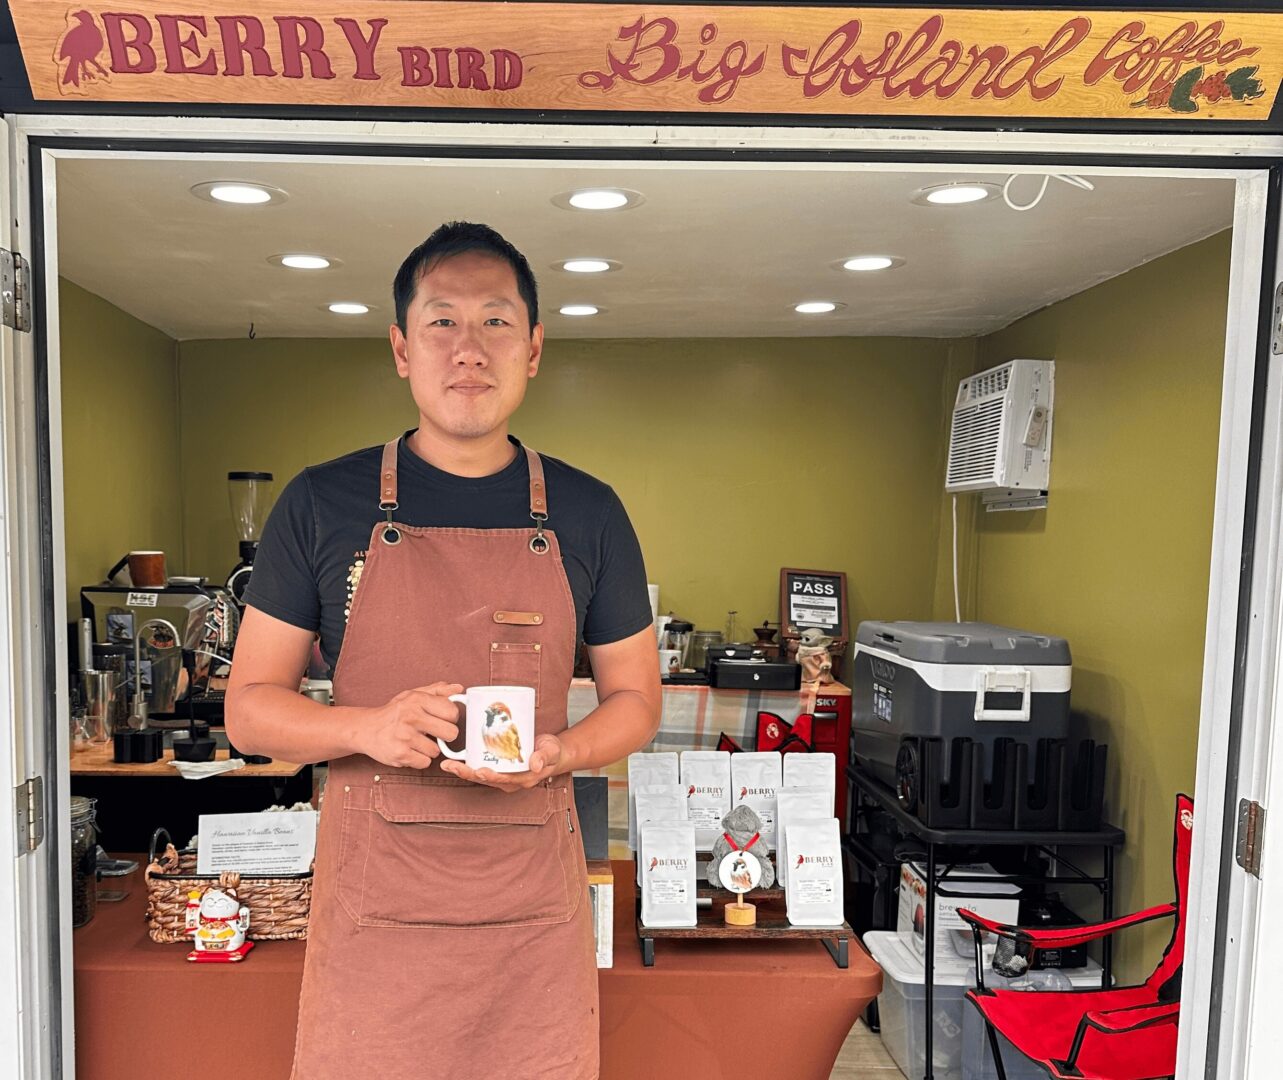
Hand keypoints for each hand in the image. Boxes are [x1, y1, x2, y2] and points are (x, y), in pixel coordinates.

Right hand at [356, 682, 462, 768]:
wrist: (365, 729)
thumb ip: (438, 691)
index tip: (442, 719)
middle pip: (451, 733)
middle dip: (445, 736)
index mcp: (417, 700)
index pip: (452, 711)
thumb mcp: (413, 695)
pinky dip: (419, 759)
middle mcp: (411, 716)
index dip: (451, 718)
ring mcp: (405, 736)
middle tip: (433, 733)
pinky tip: (409, 750)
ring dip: (429, 749)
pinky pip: (425, 763)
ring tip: (416, 741)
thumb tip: (458, 688)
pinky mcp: (400, 754)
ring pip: (437, 751)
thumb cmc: (394, 712)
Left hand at [440, 732, 564, 790]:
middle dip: (466, 773)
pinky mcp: (500, 768)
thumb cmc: (552, 752)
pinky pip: (482, 767)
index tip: (478, 770)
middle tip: (450, 766)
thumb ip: (544, 756)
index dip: (489, 776)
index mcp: (522, 779)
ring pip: (480, 775)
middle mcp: (509, 780)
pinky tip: (457, 758)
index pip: (502, 779)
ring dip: (463, 770)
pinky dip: (469, 764)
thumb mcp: (552, 751)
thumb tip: (535, 764)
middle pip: (485, 778)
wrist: (553, 753)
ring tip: (447, 764)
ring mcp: (503, 775)